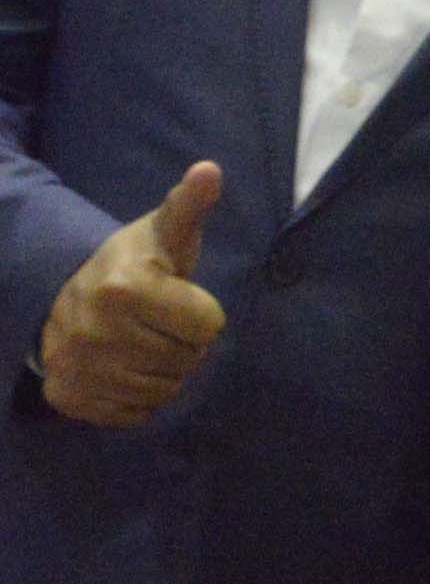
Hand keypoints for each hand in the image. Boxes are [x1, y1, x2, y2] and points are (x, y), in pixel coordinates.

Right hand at [40, 162, 226, 426]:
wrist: (65, 293)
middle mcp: (94, 333)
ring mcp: (77, 369)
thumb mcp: (164, 230)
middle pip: (187, 362)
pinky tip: (128, 368)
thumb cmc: (133, 261)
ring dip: (168, 372)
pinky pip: (133, 414)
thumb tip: (210, 170)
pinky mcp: (68, 398)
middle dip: (187, 345)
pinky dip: (140, 398)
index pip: (208, 327)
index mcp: (124, 289)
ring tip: (149, 344)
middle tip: (165, 325)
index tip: (181, 300)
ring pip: (163, 391)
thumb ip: (190, 204)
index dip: (204, 314)